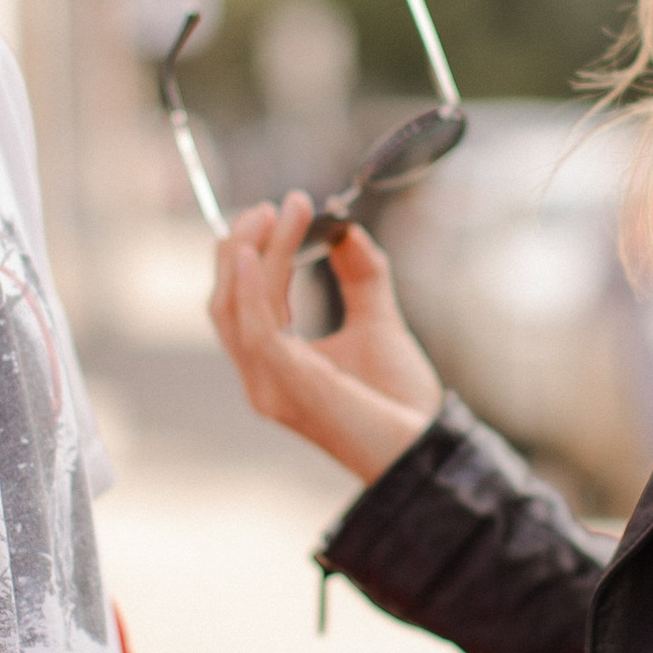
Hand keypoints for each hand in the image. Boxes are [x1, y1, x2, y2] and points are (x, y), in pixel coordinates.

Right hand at [208, 198, 442, 485]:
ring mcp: (269, 386)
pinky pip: (254, 329)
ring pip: (238, 307)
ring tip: (276, 212)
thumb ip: (361, 277)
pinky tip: (256, 253)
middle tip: (271, 205)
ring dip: (254, 253)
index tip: (280, 207)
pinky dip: (250, 287)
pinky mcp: (287, 387)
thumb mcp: (378, 323)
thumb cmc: (400, 402)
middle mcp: (262, 379)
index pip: (241, 304)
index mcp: (276, 367)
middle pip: (226, 302)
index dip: (252, 253)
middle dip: (241, 247)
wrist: (426, 447)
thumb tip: (345, 230)